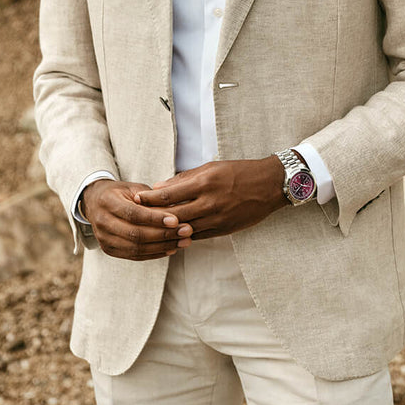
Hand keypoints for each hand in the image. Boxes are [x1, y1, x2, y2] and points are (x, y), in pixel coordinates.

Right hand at [81, 179, 192, 260]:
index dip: (155, 218)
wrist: (95, 203)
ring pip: (136, 248)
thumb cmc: (120, 193)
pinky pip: (134, 256)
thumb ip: (152, 198)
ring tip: (183, 241)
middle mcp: (102, 222)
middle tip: (186, 231)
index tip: (176, 220)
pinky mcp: (109, 250)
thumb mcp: (134, 188)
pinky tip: (171, 248)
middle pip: (135, 234)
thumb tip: (177, 207)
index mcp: (107, 202)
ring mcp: (104, 238)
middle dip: (163, 234)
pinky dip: (154, 254)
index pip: (133, 214)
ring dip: (162, 246)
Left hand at [134, 156, 286, 241]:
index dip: (149, 199)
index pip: (168, 194)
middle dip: (152, 217)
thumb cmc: (239, 172)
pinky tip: (172, 237)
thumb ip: (184, 178)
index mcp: (204, 183)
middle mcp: (209, 202)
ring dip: (167, 231)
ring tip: (150, 231)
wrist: (269, 185)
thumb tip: (159, 187)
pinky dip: (184, 237)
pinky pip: (198, 236)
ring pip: (184, 229)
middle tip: (135, 219)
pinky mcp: (224, 230)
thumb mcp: (211, 167)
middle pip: (173, 215)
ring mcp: (217, 218)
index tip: (135, 199)